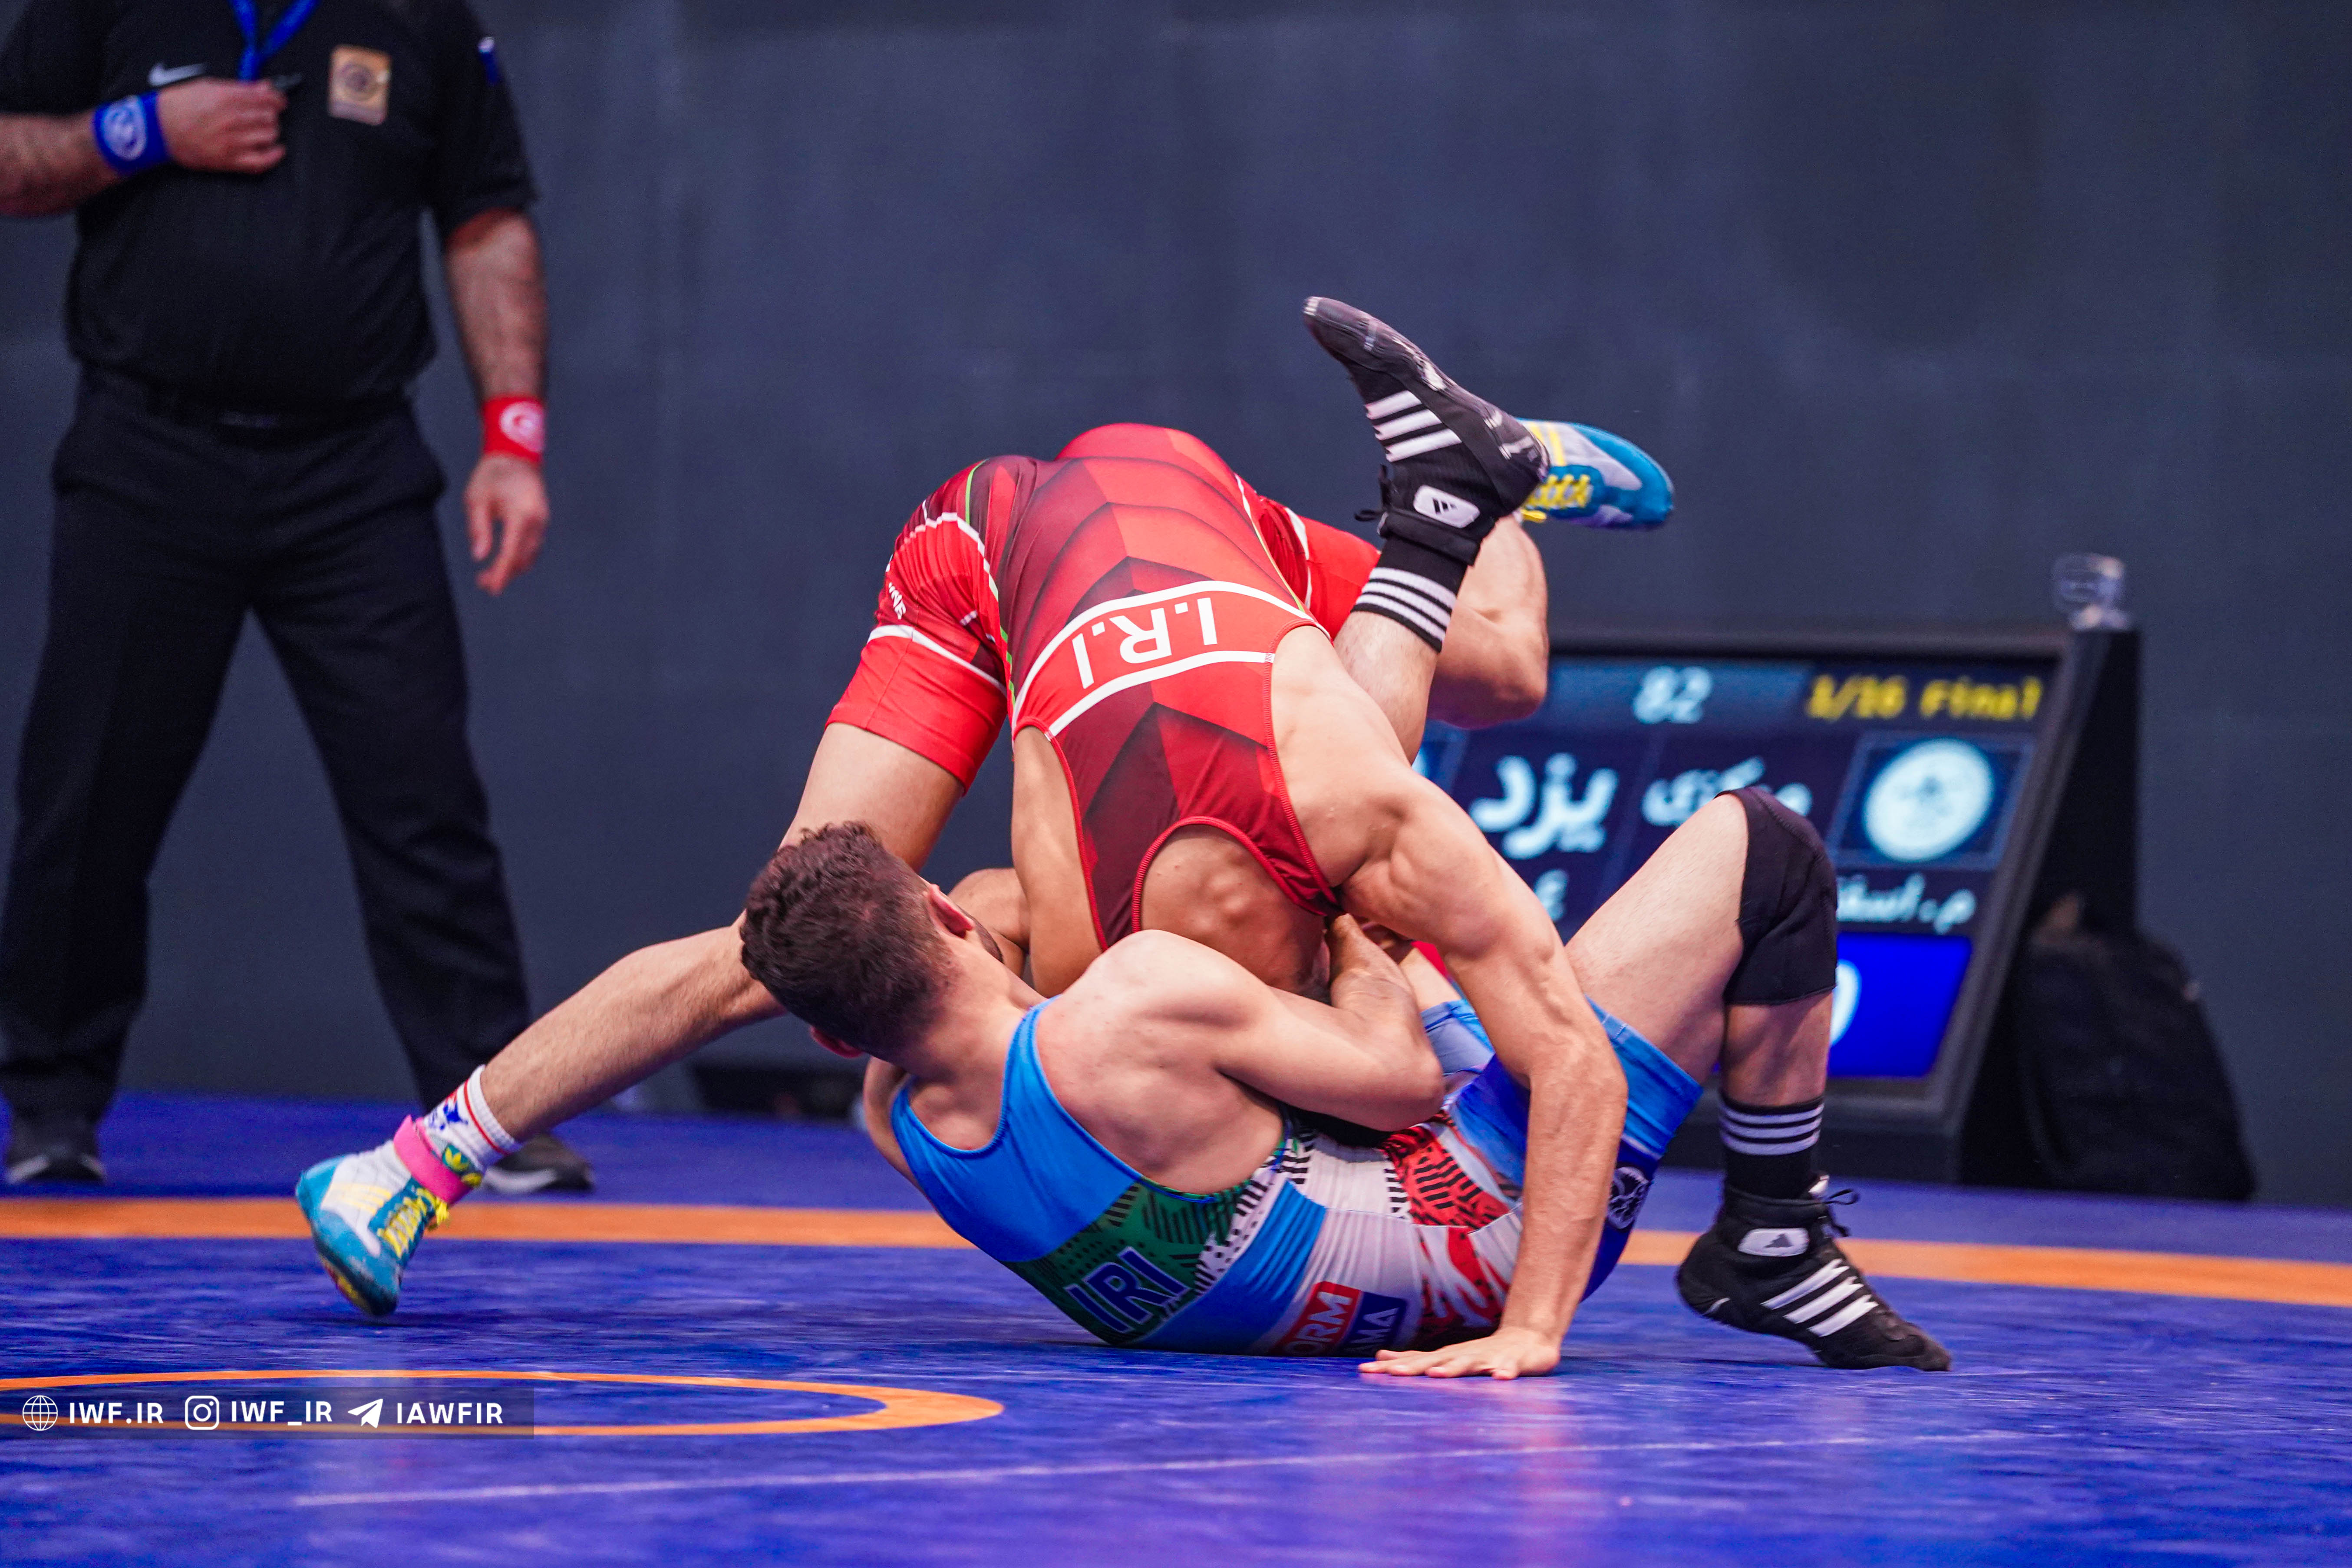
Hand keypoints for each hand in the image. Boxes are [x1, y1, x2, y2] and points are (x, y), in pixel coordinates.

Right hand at [155, 79, 285, 174]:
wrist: (157, 128)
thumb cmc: (179, 105)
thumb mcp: (207, 87)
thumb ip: (239, 88)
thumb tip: (266, 87)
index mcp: (225, 97)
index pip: (265, 98)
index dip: (277, 99)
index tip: (279, 100)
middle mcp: (230, 119)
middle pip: (269, 116)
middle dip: (271, 114)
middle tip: (266, 114)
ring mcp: (230, 141)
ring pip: (269, 136)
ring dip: (270, 131)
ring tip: (263, 129)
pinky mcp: (228, 160)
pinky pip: (261, 161)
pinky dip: (273, 156)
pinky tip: (277, 149)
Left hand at [464, 453, 547, 593]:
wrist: (515, 456)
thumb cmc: (492, 475)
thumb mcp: (476, 499)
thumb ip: (478, 528)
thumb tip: (479, 556)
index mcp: (520, 514)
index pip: (510, 552)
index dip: (501, 573)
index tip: (491, 588)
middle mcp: (537, 521)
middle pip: (523, 558)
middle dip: (505, 574)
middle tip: (483, 583)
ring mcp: (543, 521)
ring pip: (530, 554)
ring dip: (513, 568)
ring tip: (490, 575)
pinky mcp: (542, 521)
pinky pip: (533, 546)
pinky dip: (520, 557)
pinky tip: (505, 560)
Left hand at [1359, 1325, 1561, 1379]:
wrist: (1527, 1340)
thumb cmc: (1481, 1354)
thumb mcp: (1446, 1357)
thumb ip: (1416, 1359)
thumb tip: (1381, 1356)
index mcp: (1446, 1357)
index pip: (1414, 1362)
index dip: (1390, 1367)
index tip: (1365, 1371)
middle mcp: (1462, 1356)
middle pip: (1434, 1362)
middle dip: (1413, 1368)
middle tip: (1393, 1373)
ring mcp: (1487, 1358)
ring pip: (1468, 1364)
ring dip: (1452, 1369)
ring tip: (1437, 1375)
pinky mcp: (1513, 1363)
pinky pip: (1509, 1368)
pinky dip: (1503, 1372)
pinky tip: (1499, 1378)